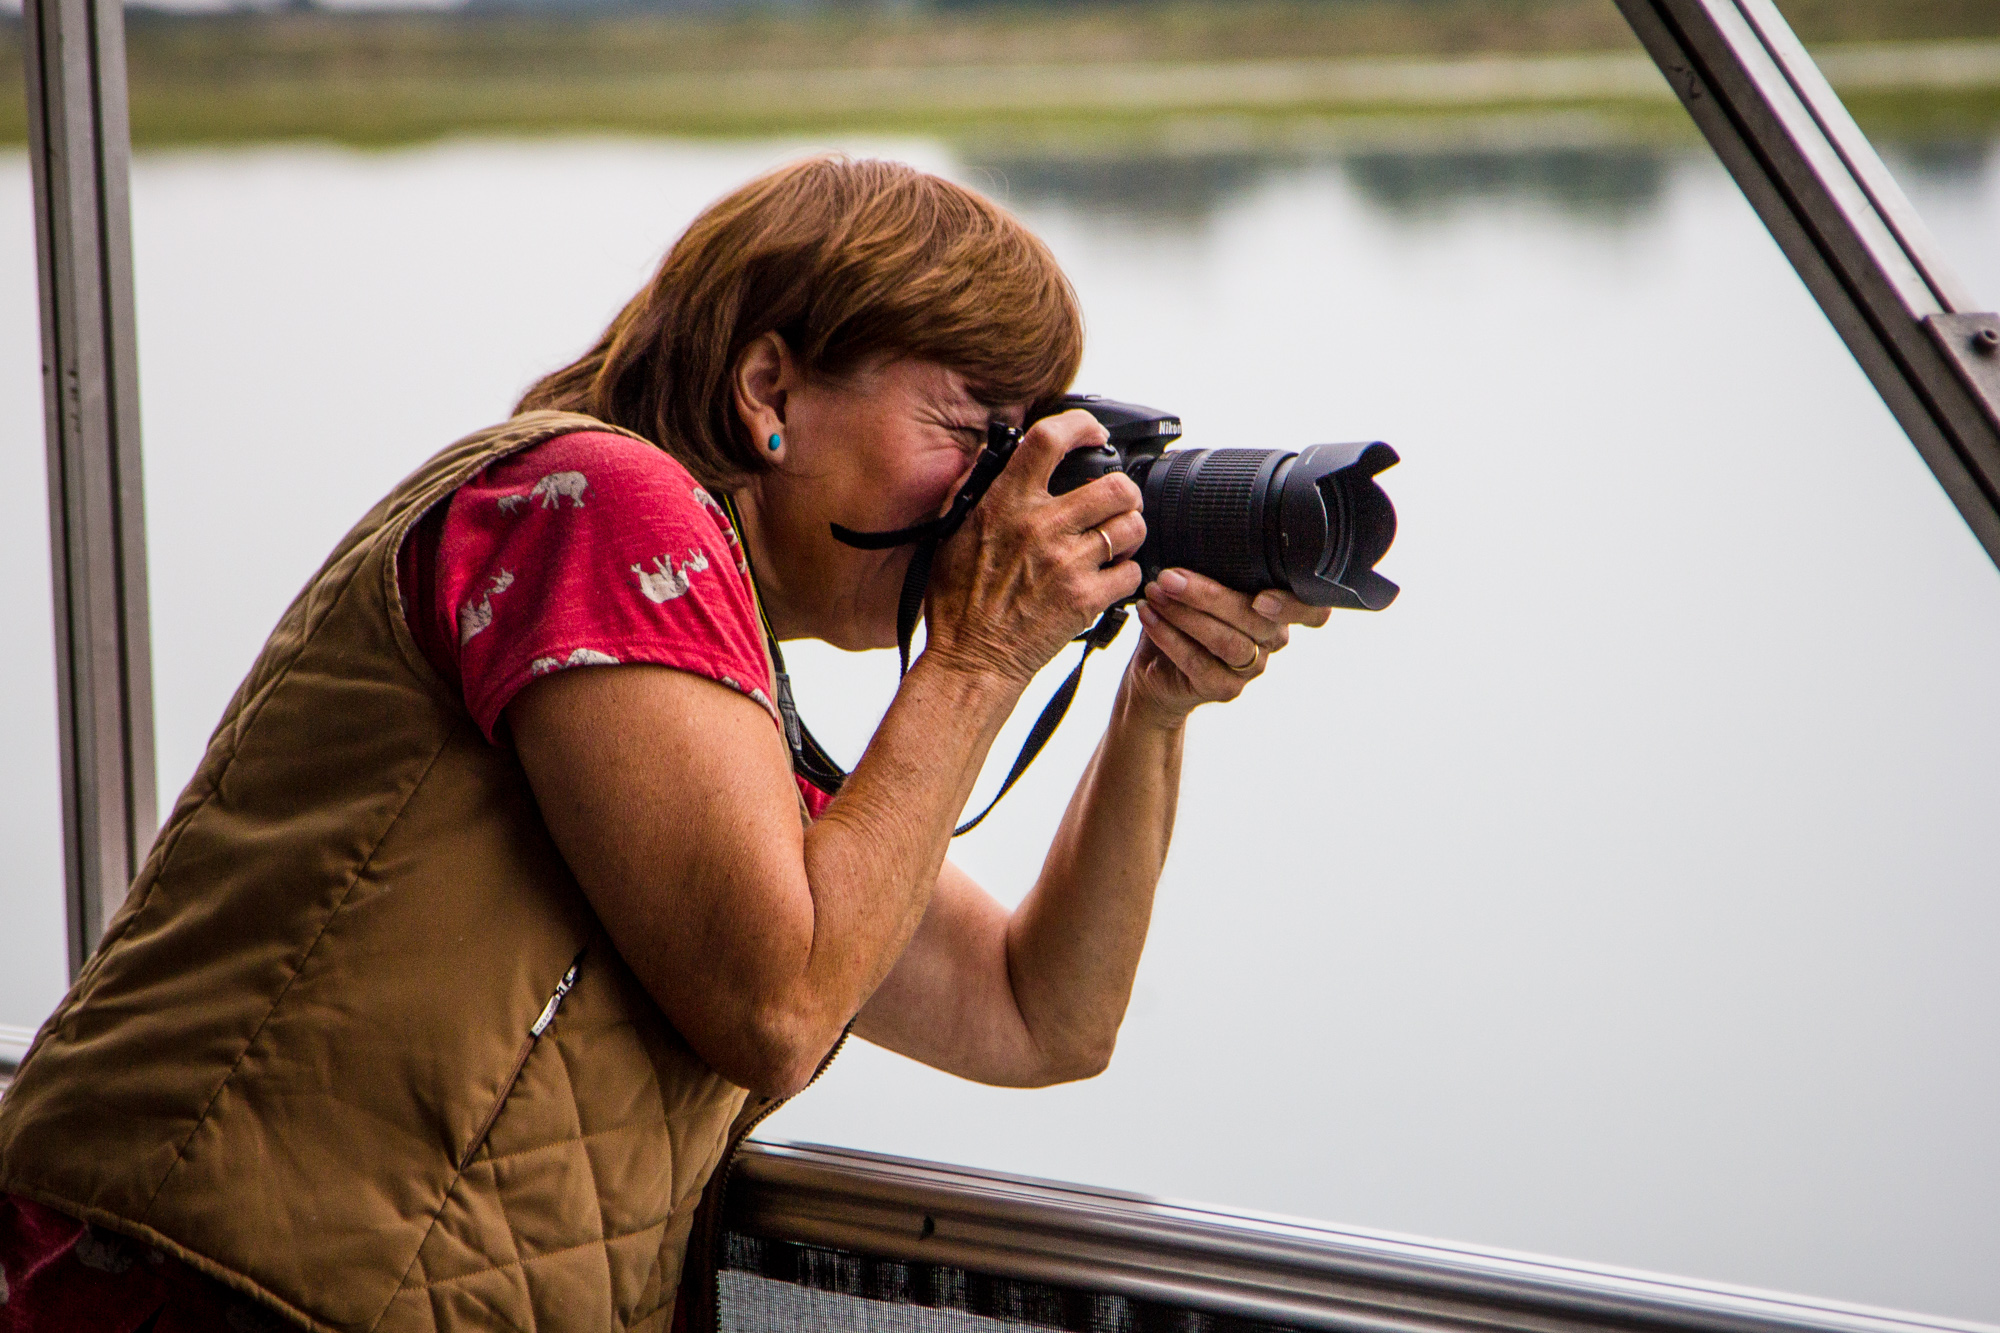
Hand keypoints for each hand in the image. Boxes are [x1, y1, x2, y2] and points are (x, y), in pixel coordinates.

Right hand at [922, 410, 1145, 686]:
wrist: (971, 660)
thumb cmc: (958, 601)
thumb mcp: (953, 531)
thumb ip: (978, 488)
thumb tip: (1002, 452)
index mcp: (1006, 503)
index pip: (1049, 440)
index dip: (1081, 426)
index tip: (1093, 433)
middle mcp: (1040, 527)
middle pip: (1115, 485)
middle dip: (1124, 492)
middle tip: (1118, 503)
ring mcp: (1067, 564)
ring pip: (1132, 526)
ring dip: (1130, 532)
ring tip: (1115, 543)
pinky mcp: (1086, 600)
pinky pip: (1131, 574)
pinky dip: (1126, 577)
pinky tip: (1108, 581)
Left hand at [1127, 569, 1330, 725]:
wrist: (1156, 669)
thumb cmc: (1183, 617)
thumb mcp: (1202, 584)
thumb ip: (1215, 567)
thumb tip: (1196, 531)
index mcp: (1277, 608)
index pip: (1311, 610)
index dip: (1294, 605)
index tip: (1261, 596)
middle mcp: (1272, 639)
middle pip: (1254, 619)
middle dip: (1208, 595)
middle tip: (1169, 577)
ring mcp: (1251, 667)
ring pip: (1225, 641)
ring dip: (1185, 614)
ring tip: (1155, 593)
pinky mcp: (1225, 688)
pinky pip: (1198, 662)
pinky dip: (1168, 636)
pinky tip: (1149, 616)